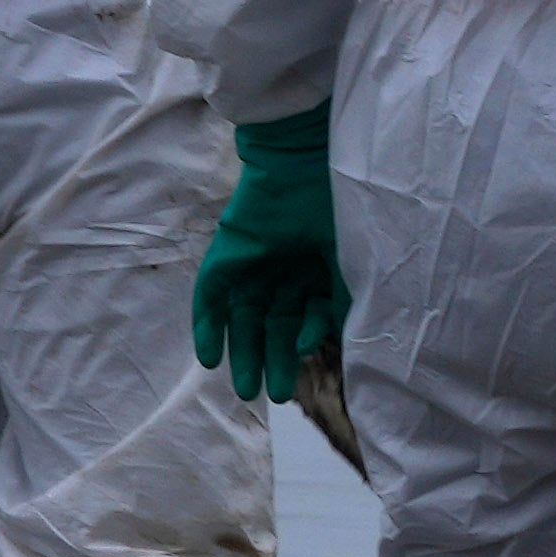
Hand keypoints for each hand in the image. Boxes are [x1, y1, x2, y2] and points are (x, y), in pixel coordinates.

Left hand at [191, 112, 346, 404]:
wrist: (306, 160)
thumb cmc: (339, 207)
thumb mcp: (348, 264)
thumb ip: (337, 306)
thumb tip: (320, 343)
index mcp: (315, 271)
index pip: (304, 320)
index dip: (302, 347)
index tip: (307, 375)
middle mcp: (283, 271)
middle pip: (272, 325)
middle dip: (273, 361)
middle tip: (276, 396)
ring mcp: (252, 264)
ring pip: (243, 318)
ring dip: (242, 353)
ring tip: (245, 389)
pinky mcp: (225, 256)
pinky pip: (210, 297)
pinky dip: (208, 327)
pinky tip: (209, 357)